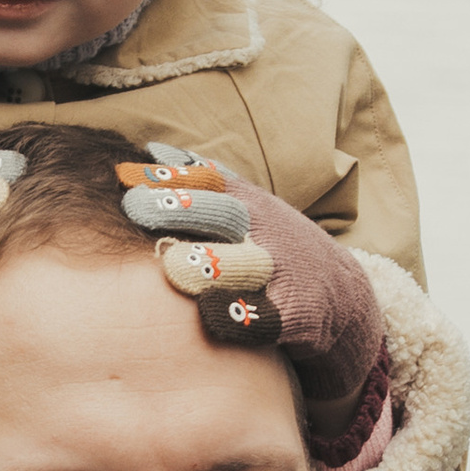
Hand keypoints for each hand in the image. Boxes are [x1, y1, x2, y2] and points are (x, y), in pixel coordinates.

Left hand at [118, 156, 383, 420]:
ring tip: (174, 265)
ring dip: (210, 264)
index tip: (126, 176)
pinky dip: (241, 317)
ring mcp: (280, 274)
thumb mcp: (249, 207)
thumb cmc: (275, 248)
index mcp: (248, 205)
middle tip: (135, 206)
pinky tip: (212, 314)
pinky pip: (266, 318)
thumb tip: (151, 152)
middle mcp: (263, 234)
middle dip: (179, 210)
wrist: (343, 296)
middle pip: (222, 216)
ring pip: (245, 265)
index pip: (207, 183)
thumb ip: (202, 184)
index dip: (169, 178)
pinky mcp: (293, 317)